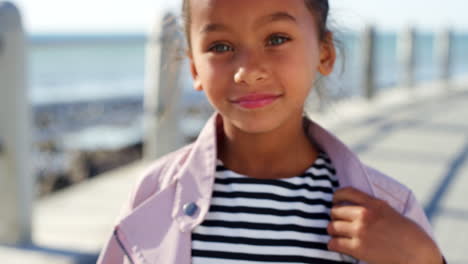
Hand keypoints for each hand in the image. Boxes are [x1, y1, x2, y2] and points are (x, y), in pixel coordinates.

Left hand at [327, 187, 443, 263]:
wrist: (418, 254)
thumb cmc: (408, 234)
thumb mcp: (390, 212)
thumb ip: (372, 207)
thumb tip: (355, 206)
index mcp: (374, 204)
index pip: (346, 192)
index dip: (336, 197)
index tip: (334, 203)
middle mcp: (365, 215)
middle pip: (334, 211)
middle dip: (335, 218)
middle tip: (339, 224)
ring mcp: (360, 231)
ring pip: (332, 227)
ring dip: (333, 232)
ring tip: (338, 235)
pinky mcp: (358, 248)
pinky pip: (334, 243)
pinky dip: (333, 245)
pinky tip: (337, 246)